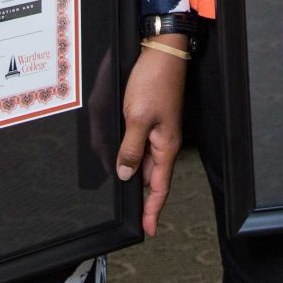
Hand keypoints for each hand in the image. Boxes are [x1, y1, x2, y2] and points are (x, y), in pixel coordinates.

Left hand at [116, 45, 188, 235]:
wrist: (161, 53)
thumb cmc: (155, 81)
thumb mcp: (137, 117)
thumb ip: (130, 149)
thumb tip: (123, 174)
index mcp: (165, 146)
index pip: (159, 187)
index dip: (153, 209)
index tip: (148, 229)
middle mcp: (162, 142)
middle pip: (151, 178)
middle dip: (142, 197)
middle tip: (135, 218)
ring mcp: (156, 131)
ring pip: (142, 162)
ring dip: (132, 176)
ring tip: (121, 191)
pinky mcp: (148, 119)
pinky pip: (139, 146)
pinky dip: (128, 156)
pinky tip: (118, 158)